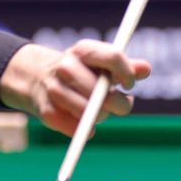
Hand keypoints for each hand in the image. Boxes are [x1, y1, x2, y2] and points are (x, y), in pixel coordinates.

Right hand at [0, 41, 150, 136]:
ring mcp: (55, 90)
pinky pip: (78, 129)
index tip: (129, 84)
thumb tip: (146, 69)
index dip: (127, 73)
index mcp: (82, 50)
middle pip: (105, 92)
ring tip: (98, 110)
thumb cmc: (77, 70)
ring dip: (101, 116)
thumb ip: (124, 66)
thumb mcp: (98, 62)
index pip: (114, 57)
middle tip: (120, 103)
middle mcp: (66, 67)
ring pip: (93, 113)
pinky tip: (82, 120)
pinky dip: (85, 130)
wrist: (34, 77)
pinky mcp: (47, 113)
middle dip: (119, 103)